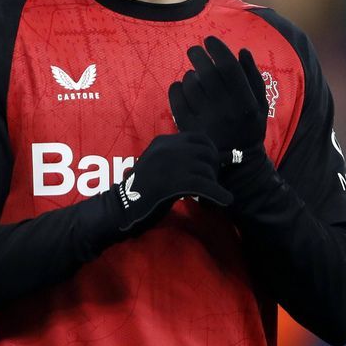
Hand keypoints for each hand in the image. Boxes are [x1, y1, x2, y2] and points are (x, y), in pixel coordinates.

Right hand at [111, 132, 232, 231]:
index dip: (211, 152)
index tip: (213, 166)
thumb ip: (180, 160)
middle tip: (211, 183)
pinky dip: (218, 193)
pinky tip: (225, 200)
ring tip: (213, 196)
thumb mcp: (159, 166)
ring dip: (213, 184)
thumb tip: (216, 159)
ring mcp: (169, 163)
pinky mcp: (172, 182)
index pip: (199, 138)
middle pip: (206, 152)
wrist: (120, 207)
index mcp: (163, 142)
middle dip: (214, 168)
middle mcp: (167, 148)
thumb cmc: (141, 191)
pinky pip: (204, 185)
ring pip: (205, 170)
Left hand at [168, 36, 267, 162]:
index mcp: (246, 102)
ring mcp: (206, 120)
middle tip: (194, 50)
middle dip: (198, 54)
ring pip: (191, 84)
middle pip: (207, 71)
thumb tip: (242, 51)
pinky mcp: (189, 128)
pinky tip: (181, 87)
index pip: (229, 67)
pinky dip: (176, 88)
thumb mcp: (261, 104)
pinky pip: (176, 99)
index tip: (210, 40)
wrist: (237, 163)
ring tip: (193, 75)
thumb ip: (254, 76)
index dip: (218, 49)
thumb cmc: (249, 127)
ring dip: (189, 73)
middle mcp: (225, 110)